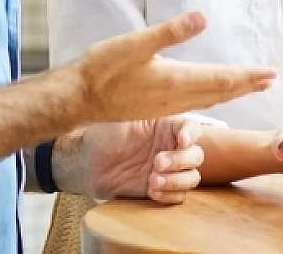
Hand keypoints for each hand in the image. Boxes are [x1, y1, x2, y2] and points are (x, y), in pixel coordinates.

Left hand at [65, 116, 206, 203]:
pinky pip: (179, 197)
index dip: (191, 134)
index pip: (191, 128)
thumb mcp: (121, 116)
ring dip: (176, 181)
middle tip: (156, 163)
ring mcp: (167, 170)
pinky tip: (152, 191)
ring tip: (152, 181)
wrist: (86, 162)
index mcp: (165, 126)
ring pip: (191, 178)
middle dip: (180, 161)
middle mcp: (170, 147)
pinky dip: (170, 195)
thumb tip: (152, 86)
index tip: (181, 141)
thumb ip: (140, 106)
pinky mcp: (160, 189)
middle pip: (196, 155)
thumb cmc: (103, 133)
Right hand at [70, 12, 275, 125]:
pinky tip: (213, 94)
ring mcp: (168, 105)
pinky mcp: (159, 107)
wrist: (80, 98)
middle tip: (271, 79)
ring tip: (250, 85)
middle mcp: (178, 97)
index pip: (222, 79)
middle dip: (247, 85)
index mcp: (176, 80)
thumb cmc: (103, 68)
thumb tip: (202, 18)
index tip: (271, 73)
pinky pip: (197, 104)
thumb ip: (170, 32)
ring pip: (210, 99)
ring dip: (232, 92)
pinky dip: (214, 97)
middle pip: (221, 92)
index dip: (247, 76)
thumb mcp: (135, 43)